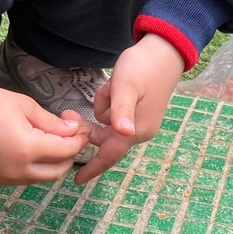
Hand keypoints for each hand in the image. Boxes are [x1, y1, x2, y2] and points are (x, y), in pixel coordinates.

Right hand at [0, 82, 89, 185]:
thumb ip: (52, 123)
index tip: (81, 128)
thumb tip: (74, 130)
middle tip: (68, 135)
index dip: (78, 140)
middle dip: (69, 154)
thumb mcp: (25, 106)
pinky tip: (31, 147)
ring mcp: (6, 179)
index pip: (66, 151)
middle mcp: (18, 171)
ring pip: (43, 177)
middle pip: (58, 171)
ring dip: (52, 162)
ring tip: (48, 139)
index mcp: (27, 150)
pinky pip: (25, 178)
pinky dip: (35, 167)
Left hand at [75, 33, 185, 183]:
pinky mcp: (138, 112)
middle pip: (104, 138)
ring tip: (108, 86)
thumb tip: (124, 133)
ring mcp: (139, 122)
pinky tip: (114, 86)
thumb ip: (122, 109)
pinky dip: (109, 103)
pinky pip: (114, 115)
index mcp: (136, 129)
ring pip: (107, 124)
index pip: (110, 155)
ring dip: (101, 107)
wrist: (164, 52)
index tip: (76, 181)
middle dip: (87, 128)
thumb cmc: (143, 67)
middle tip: (67, 112)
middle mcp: (138, 131)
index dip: (93, 168)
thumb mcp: (127, 85)